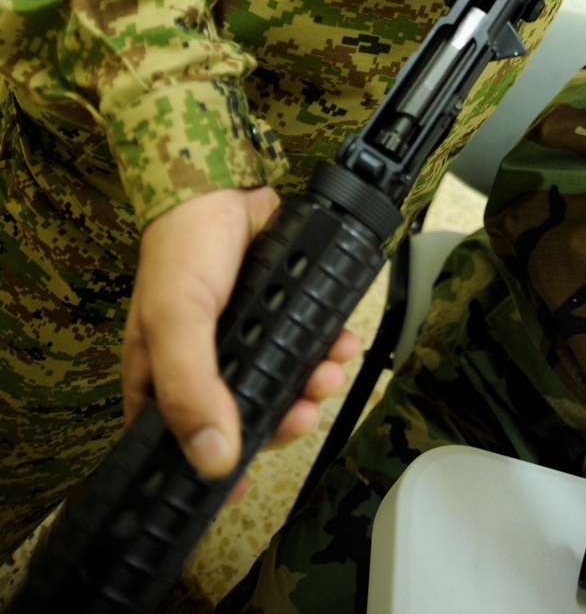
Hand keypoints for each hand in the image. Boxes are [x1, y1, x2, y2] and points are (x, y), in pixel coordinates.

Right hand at [122, 187, 358, 482]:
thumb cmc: (182, 249)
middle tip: (304, 414)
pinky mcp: (274, 314)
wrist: (220, 185)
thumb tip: (215, 460)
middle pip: (240, 419)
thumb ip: (191, 389)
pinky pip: (302, 345)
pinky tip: (338, 344)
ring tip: (327, 375)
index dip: (210, 469)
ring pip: (277, 383)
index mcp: (160, 378)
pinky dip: (323, 350)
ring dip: (308, 387)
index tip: (242, 488)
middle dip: (279, 420)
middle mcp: (200, 365)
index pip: (180, 444)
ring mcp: (240, 339)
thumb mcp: (177, 320)